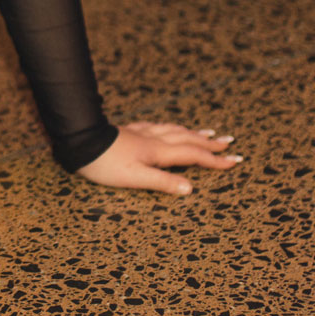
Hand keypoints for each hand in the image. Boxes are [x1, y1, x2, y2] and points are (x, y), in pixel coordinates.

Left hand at [74, 121, 241, 195]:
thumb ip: (162, 182)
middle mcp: (154, 140)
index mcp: (158, 152)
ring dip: (194, 133)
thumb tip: (189, 188)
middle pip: (188, 139)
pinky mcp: (130, 131)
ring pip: (175, 130)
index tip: (234, 161)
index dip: (214, 160)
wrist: (80, 141)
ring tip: (208, 134)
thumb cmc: (104, 164)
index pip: (193, 155)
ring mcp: (142, 133)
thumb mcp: (134, 178)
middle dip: (210, 144)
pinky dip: (171, 128)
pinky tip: (169, 127)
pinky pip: (159, 126)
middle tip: (229, 144)